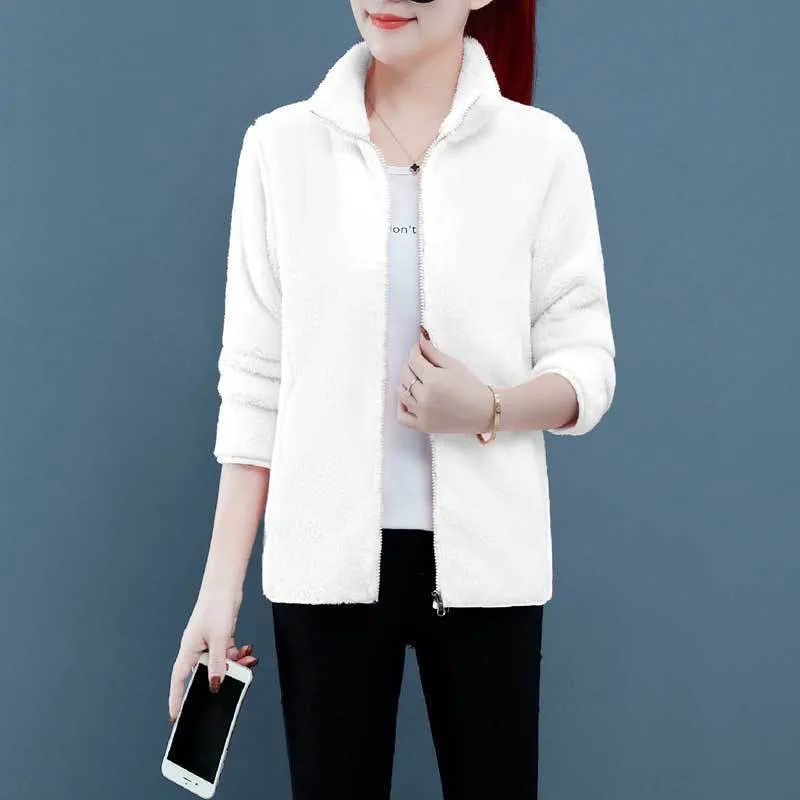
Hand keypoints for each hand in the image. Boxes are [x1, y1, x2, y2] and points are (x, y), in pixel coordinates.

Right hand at [168, 586, 259, 723]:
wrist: (226, 586)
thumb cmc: (216, 607)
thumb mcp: (219, 639)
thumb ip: (218, 663)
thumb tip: (216, 685)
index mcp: (188, 650)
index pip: (179, 680)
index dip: (176, 698)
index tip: (175, 716)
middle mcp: (196, 649)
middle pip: (204, 673)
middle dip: (218, 682)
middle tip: (230, 692)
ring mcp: (209, 643)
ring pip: (220, 664)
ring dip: (235, 666)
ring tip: (248, 663)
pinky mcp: (220, 637)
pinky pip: (228, 654)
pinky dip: (238, 655)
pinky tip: (248, 652)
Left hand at [396, 326, 493, 434]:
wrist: (483, 412)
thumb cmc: (471, 386)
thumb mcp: (453, 365)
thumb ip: (433, 352)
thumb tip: (419, 338)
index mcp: (432, 379)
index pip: (413, 360)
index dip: (415, 351)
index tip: (419, 348)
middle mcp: (424, 397)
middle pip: (405, 375)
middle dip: (411, 365)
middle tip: (420, 364)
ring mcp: (422, 413)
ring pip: (401, 393)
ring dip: (406, 384)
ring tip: (417, 381)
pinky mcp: (422, 425)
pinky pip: (402, 417)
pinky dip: (401, 407)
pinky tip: (409, 400)